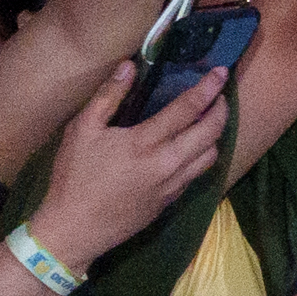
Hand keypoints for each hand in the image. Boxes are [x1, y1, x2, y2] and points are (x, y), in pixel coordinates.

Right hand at [26, 65, 232, 269]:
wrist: (75, 230)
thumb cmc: (75, 177)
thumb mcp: (82, 130)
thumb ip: (108, 96)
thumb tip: (129, 66)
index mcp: (145, 142)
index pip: (189, 109)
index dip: (208, 88)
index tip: (221, 72)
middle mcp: (167, 163)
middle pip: (210, 133)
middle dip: (221, 110)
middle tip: (221, 95)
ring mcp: (171, 185)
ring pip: (210, 157)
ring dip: (215, 136)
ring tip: (209, 121)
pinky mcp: (169, 202)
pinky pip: (196, 175)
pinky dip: (201, 158)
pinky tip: (191, 150)